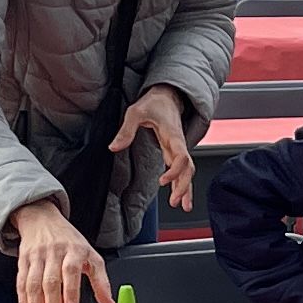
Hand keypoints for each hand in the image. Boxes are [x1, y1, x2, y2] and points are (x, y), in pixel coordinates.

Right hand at [10, 201, 109, 302]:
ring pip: (32, 284)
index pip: (70, 270)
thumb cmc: (70, 242)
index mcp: (74, 250)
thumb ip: (101, 282)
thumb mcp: (91, 257)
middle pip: (50, 281)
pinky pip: (21, 283)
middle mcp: (54, 252)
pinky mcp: (23, 261)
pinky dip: (23, 301)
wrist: (42, 220)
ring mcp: (36, 256)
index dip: (70, 289)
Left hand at [113, 84, 197, 210]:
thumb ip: (126, 130)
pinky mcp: (174, 152)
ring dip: (186, 188)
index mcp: (173, 135)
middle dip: (184, 186)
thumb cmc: (153, 103)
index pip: (182, 157)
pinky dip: (182, 184)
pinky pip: (181, 170)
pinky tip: (179, 196)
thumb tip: (113, 147)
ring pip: (187, 171)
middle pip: (188, 168)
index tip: (162, 182)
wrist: (166, 96)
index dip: (175, 172)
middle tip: (175, 202)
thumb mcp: (135, 112)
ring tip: (183, 206)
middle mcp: (179, 144)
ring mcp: (177, 149)